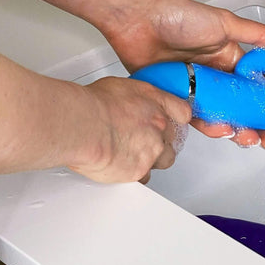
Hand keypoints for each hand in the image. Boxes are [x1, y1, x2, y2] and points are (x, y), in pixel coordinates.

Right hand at [68, 76, 191, 182]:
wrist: (83, 126)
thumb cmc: (93, 104)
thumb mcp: (117, 87)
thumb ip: (131, 99)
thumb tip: (124, 103)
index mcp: (155, 102)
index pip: (181, 110)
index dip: (177, 116)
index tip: (174, 119)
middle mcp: (159, 127)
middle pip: (172, 138)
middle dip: (159, 140)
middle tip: (138, 139)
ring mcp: (152, 150)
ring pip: (163, 160)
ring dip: (151, 159)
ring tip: (130, 155)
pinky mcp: (140, 170)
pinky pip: (143, 177)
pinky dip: (134, 174)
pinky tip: (120, 167)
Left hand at [101, 0, 264, 151]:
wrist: (138, 21)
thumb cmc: (178, 16)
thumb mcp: (225, 24)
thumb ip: (258, 35)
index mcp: (231, 59)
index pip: (257, 87)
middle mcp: (216, 77)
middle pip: (242, 108)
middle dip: (258, 126)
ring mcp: (197, 89)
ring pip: (222, 116)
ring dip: (236, 129)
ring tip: (246, 137)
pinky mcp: (178, 98)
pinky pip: (196, 117)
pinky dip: (209, 125)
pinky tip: (220, 128)